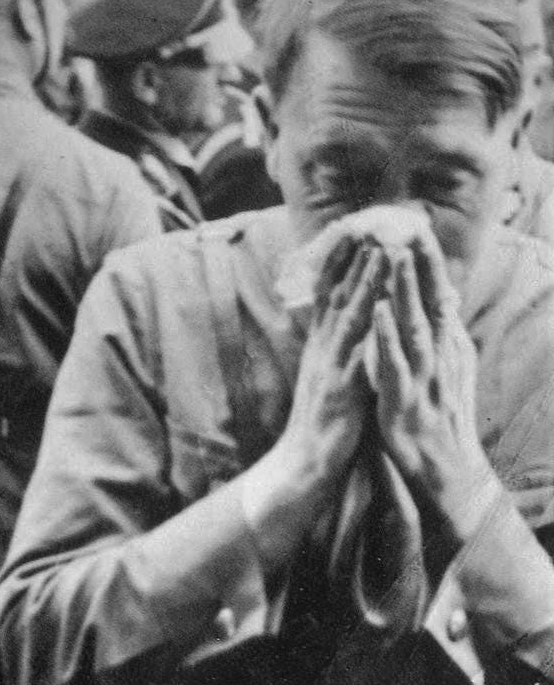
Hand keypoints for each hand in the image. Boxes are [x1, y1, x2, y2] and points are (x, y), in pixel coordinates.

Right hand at [243, 240, 386, 565]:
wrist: (303, 464)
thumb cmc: (321, 423)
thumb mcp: (326, 377)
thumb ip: (334, 350)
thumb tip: (341, 324)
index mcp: (321, 346)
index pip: (330, 295)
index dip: (341, 262)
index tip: (353, 229)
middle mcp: (323, 350)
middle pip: (338, 294)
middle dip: (354, 258)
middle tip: (368, 221)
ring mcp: (332, 367)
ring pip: (349, 316)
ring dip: (364, 281)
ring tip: (380, 249)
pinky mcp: (344, 389)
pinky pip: (359, 352)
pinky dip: (368, 326)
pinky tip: (381, 306)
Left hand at [372, 232, 498, 552]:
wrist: (446, 474)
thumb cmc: (438, 419)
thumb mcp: (443, 370)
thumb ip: (439, 336)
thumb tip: (441, 301)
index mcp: (445, 348)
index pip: (439, 296)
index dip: (429, 262)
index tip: (417, 225)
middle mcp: (440, 357)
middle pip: (432, 302)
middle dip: (421, 263)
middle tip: (411, 223)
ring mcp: (424, 378)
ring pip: (416, 326)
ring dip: (406, 290)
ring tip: (395, 254)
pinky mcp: (406, 402)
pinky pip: (395, 365)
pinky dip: (387, 337)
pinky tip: (378, 313)